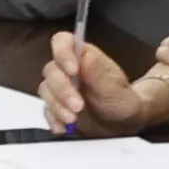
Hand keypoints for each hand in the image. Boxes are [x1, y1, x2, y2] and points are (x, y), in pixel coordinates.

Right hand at [42, 33, 161, 136]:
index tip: (72, 71)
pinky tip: (65, 126)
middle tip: (78, 106)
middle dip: (63, 90)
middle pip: (52, 70)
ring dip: (58, 106)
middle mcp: (69, 70)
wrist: (122, 127)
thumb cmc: (122, 103)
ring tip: (74, 118)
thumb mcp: (116, 90)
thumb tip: (86, 56)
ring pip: (46, 91)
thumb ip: (99, 75)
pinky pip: (46, 110)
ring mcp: (60, 88)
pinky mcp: (55, 105)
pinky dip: (54, 120)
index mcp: (84, 57)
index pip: (63, 42)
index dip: (62, 52)